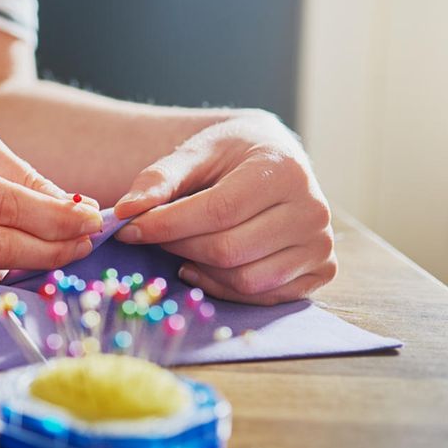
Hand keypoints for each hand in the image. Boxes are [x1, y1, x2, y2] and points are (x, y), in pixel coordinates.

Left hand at [112, 111, 335, 304]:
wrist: (273, 156)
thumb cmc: (231, 153)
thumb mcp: (195, 151)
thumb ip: (159, 179)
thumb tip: (125, 212)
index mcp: (284, 171)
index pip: (218, 212)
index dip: (167, 225)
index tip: (129, 228)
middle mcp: (313, 210)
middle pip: (229, 250)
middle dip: (179, 246)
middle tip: (151, 236)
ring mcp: (322, 244)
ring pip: (246, 280)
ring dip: (200, 269)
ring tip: (179, 249)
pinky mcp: (322, 270)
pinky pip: (263, 296)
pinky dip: (224, 287)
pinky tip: (202, 266)